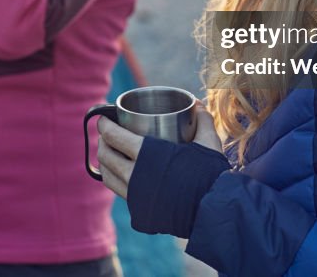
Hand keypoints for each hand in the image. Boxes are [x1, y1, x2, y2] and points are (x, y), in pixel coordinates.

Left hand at [97, 103, 221, 199]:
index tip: (103, 119)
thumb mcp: (207, 142)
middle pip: (106, 156)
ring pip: (108, 177)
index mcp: (147, 154)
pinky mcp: (140, 212)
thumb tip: (197, 104)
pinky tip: (122, 177)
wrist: (214, 211)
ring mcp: (135, 196)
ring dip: (106, 163)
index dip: (104, 125)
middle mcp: (135, 176)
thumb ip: (201, 120)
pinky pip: (121, 194)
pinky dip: (118, 182)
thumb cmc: (209, 174)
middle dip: (102, 142)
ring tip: (110, 155)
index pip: (114, 136)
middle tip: (106, 135)